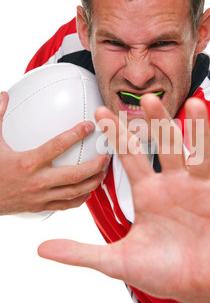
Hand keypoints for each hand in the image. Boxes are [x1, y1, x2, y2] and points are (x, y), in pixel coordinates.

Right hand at [0, 91, 109, 214]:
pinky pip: (66, 205)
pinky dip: (80, 198)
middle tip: (106, 156)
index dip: (76, 134)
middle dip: (95, 165)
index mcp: (28, 162)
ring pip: (74, 192)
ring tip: (103, 172)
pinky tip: (88, 190)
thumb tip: (4, 95)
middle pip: (75, 175)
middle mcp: (37, 181)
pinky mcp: (40, 207)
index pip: (57, 146)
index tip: (89, 126)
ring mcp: (40, 197)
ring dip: (93, 182)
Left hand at [38, 94, 209, 302]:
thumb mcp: (118, 262)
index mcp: (148, 192)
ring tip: (194, 104)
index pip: (130, 157)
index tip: (99, 112)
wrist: (198, 287)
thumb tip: (40, 249)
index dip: (116, 135)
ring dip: (197, 130)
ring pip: (198, 153)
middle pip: (165, 147)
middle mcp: (173, 184)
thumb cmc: (161, 271)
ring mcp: (199, 190)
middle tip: (146, 98)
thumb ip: (82, 252)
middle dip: (157, 123)